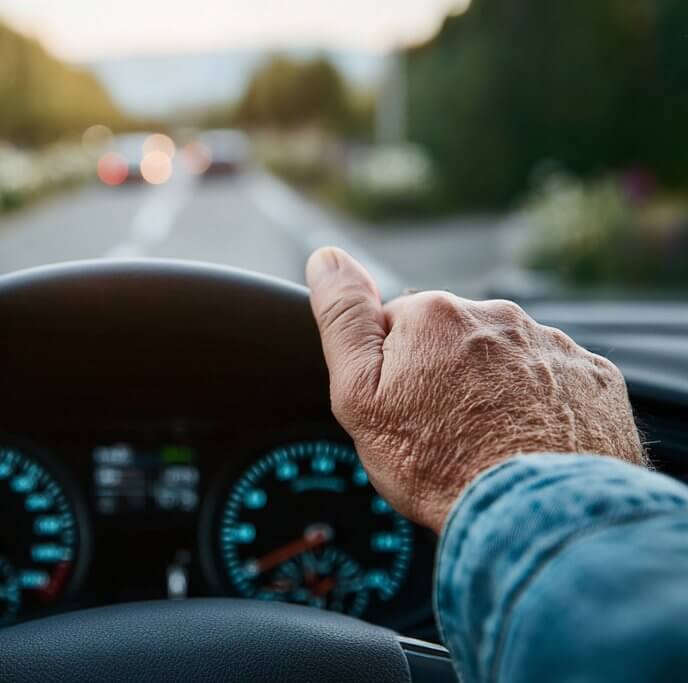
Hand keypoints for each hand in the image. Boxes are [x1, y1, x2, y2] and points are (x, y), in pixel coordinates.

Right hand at [306, 247, 642, 531]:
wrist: (534, 513)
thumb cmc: (436, 462)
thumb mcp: (360, 395)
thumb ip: (343, 319)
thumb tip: (327, 258)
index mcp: (434, 314)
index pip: (397, 327)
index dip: (391, 372)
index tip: (401, 410)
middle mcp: (497, 316)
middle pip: (453, 340)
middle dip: (444, 375)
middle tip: (442, 432)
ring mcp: (551, 345)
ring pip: (505, 360)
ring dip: (494, 390)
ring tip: (488, 443)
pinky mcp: (594, 378)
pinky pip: (555, 382)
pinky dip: (541, 405)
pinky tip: (528, 443)